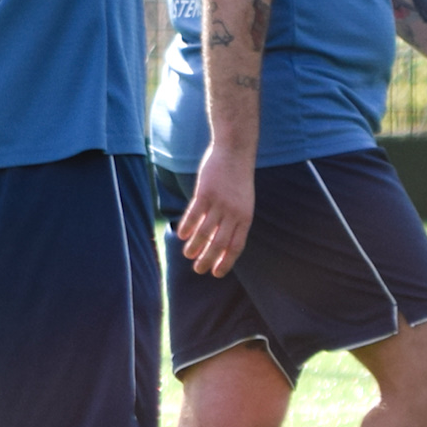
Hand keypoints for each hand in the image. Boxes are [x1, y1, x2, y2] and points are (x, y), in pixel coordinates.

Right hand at [177, 149, 255, 276]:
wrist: (234, 152)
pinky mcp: (205, 193)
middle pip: (219, 243)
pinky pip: (194, 214)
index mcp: (245, 218)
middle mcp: (233, 213)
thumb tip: (219, 240)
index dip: (225, 262)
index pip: (236, 246)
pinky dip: (187, 227)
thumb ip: (234, 220)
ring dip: (195, 246)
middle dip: (208, 259)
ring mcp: (219, 203)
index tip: (216, 273)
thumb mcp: (243, 201)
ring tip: (187, 254)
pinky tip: (181, 235)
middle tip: (198, 270)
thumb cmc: (237, 178)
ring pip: (205, 231)